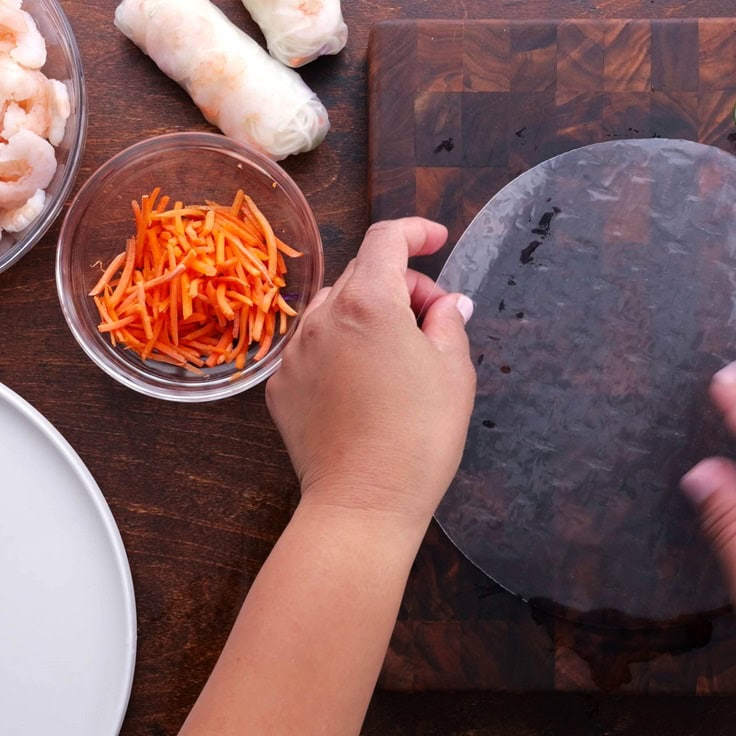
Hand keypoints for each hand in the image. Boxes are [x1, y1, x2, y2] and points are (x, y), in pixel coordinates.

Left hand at [266, 218, 475, 525]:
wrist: (363, 504)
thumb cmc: (419, 437)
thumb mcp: (453, 371)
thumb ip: (448, 321)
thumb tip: (446, 304)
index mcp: (369, 302)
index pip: (387, 240)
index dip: (415, 231)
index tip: (436, 239)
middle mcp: (322, 317)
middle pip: (362, 275)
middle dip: (400, 286)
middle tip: (433, 322)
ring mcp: (295, 352)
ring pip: (334, 310)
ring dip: (366, 316)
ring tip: (396, 357)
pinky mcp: (281, 386)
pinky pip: (313, 348)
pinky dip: (340, 350)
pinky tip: (363, 386)